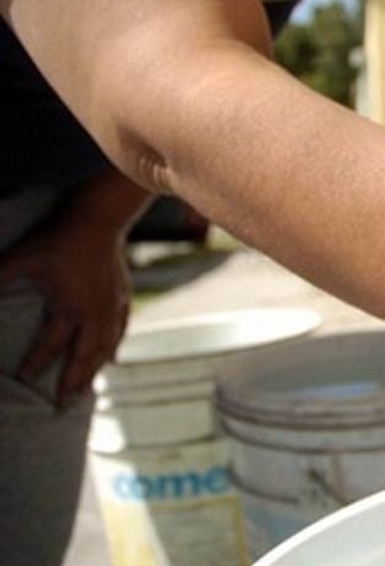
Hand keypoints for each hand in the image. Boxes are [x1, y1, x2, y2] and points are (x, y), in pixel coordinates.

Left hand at [0, 215, 131, 405]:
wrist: (100, 218)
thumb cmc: (58, 238)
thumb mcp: (21, 258)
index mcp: (70, 308)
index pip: (50, 346)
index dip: (35, 365)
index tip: (23, 380)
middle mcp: (94, 314)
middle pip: (83, 358)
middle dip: (71, 383)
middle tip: (62, 406)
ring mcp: (111, 307)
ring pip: (104, 349)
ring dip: (93, 372)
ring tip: (84, 392)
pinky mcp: (122, 298)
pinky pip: (119, 332)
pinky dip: (113, 349)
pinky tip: (111, 360)